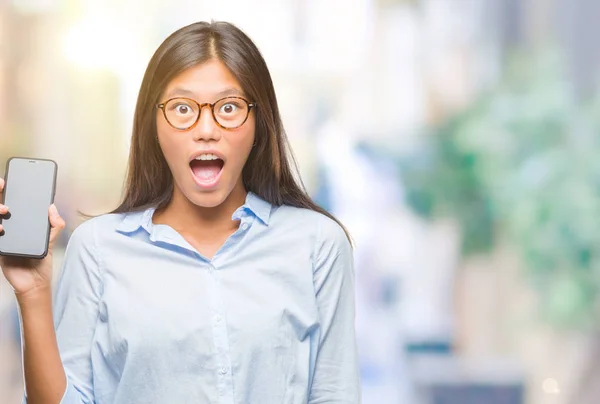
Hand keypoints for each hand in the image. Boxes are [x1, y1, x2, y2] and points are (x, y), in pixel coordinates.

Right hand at [0, 177, 65, 297]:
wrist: (33, 282)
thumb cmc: (40, 261)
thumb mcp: (50, 241)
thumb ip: (55, 224)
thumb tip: (52, 207)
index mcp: (21, 223)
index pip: (12, 204)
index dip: (6, 192)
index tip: (6, 181)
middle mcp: (9, 227)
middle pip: (0, 209)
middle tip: (3, 187)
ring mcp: (1, 236)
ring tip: (5, 210)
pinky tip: (1, 229)